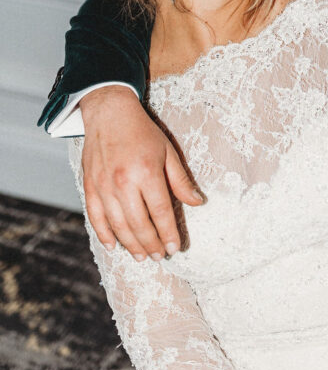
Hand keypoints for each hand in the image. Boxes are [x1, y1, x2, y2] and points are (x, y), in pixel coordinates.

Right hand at [80, 86, 203, 259]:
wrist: (108, 113)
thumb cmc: (142, 131)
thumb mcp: (167, 151)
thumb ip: (180, 180)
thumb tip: (197, 203)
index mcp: (146, 172)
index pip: (161, 212)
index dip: (168, 232)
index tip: (175, 247)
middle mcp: (123, 182)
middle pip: (139, 224)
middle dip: (151, 244)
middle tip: (160, 256)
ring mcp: (103, 186)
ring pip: (118, 226)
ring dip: (131, 245)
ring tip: (142, 256)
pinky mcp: (89, 187)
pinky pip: (95, 218)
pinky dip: (104, 235)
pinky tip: (114, 246)